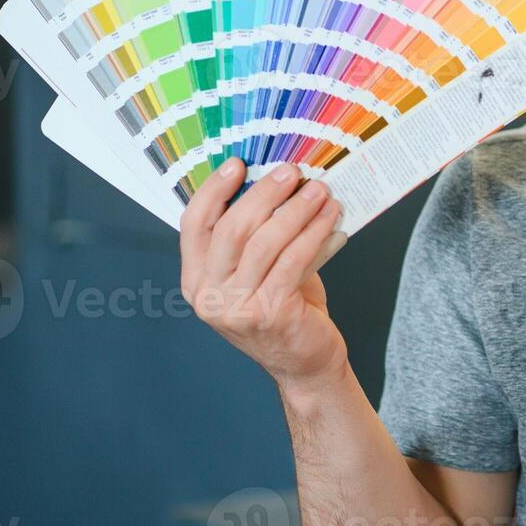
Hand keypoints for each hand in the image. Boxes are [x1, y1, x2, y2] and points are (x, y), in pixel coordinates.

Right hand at [179, 158, 348, 388]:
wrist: (304, 362)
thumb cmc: (282, 308)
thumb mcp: (257, 271)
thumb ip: (254, 235)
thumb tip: (275, 180)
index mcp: (196, 279)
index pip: (194, 224)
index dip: (214, 190)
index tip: (239, 163)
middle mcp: (209, 295)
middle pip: (232, 228)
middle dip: (265, 194)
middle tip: (292, 172)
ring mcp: (236, 308)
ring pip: (266, 243)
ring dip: (297, 210)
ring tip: (320, 191)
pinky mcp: (270, 313)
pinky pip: (294, 261)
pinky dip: (315, 235)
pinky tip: (332, 221)